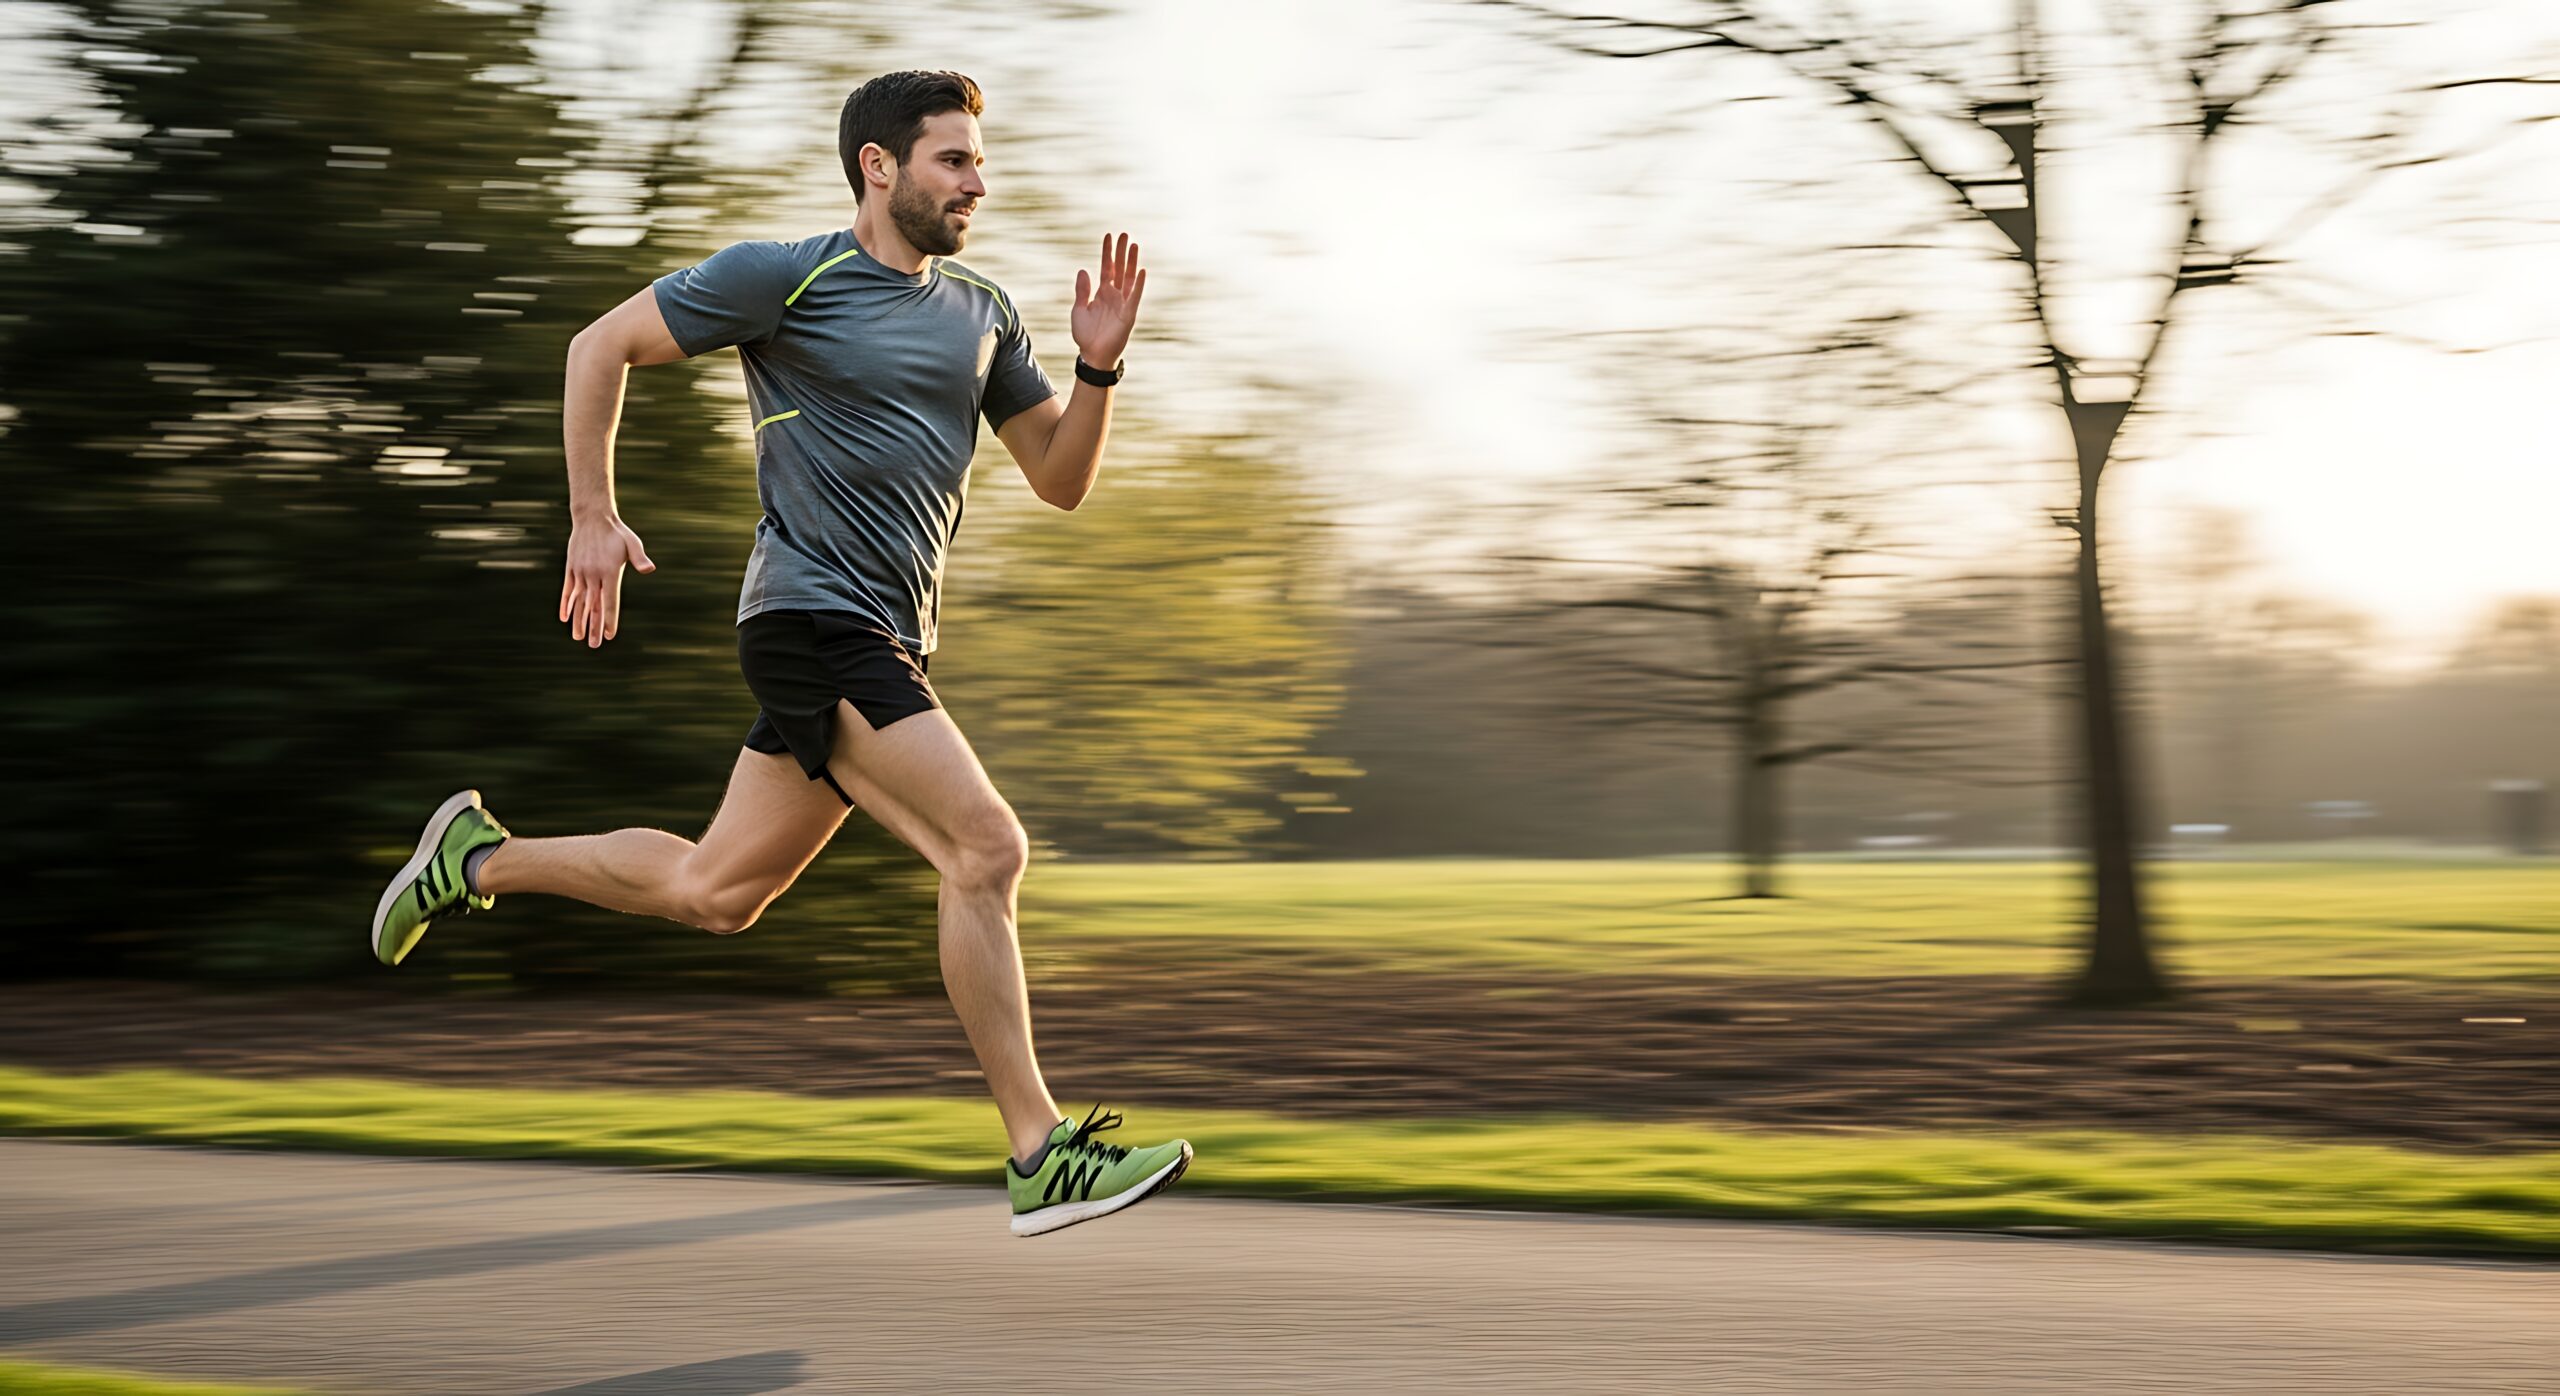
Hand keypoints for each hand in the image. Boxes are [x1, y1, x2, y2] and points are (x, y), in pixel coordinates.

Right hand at [559, 515, 655, 647]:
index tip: (610, 635)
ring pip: (579, 601)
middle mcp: (593, 574)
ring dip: (578, 620)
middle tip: (594, 645)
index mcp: (609, 571)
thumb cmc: (617, 532)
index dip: (610, 619)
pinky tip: (564, 618)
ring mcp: (580, 572)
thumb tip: (650, 569)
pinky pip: (568, 590)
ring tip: (578, 637)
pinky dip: (566, 604)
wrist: (592, 517)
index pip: (610, 601)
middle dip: (594, 627)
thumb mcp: (632, 542)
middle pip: (593, 606)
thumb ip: (639, 558)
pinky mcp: (571, 568)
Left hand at [1070, 232, 1146, 371]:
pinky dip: (1138, 284)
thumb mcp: (1079, 309)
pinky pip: (1134, 296)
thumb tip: (1083, 270)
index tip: (1109, 236)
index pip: (1107, 267)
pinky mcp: (1128, 314)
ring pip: (1128, 278)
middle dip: (1122, 251)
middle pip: (1120, 268)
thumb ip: (1082, 290)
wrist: (1092, 354)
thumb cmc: (1086, 334)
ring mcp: (1123, 303)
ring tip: (1134, 245)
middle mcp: (1114, 295)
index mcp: (1102, 292)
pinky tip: (1140, 270)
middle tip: (1125, 234)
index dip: (1108, 252)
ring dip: (1131, 262)